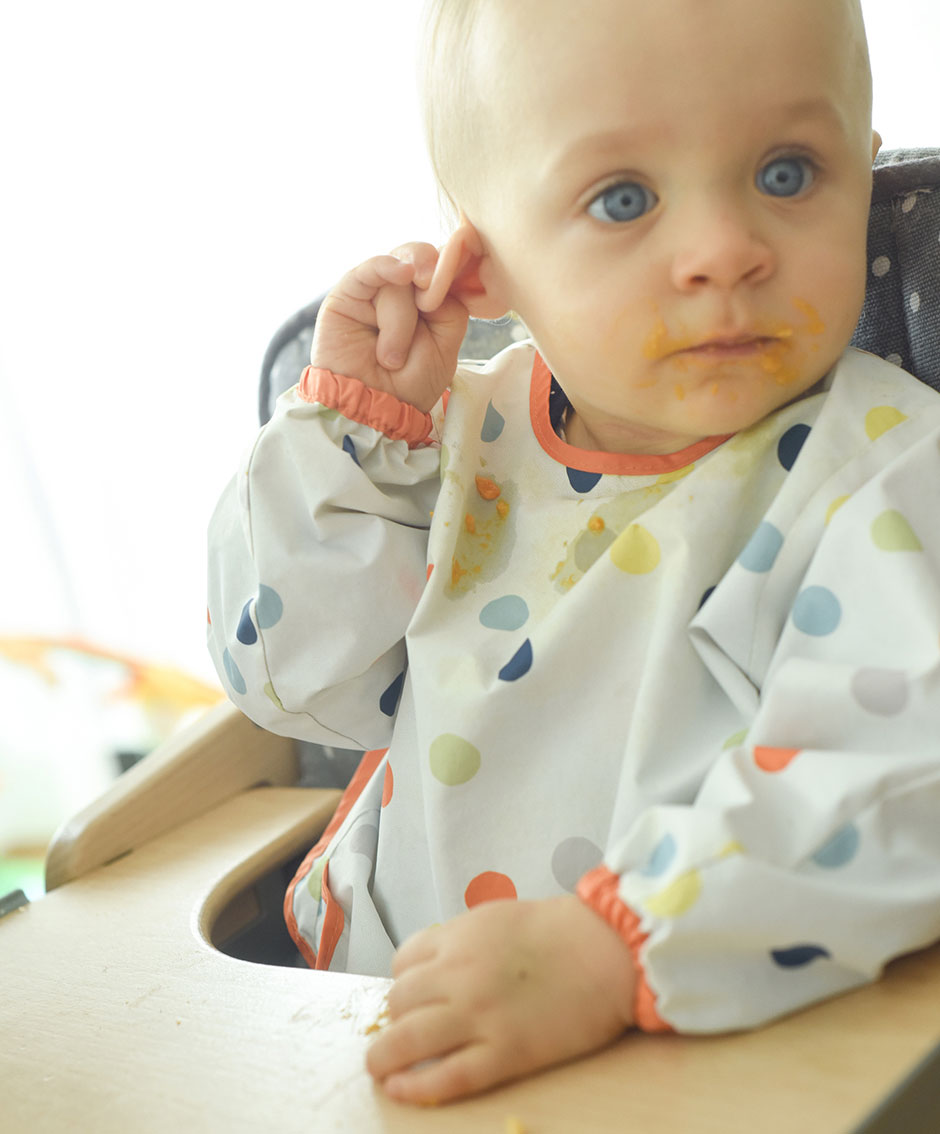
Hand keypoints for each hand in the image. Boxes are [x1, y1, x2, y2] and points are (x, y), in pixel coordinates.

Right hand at [310, 242, 469, 411]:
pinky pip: (369, 269)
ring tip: (390, 359)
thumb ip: (450, 308)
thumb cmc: (409, 386)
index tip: (454, 289)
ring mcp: (374, 291)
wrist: (373, 411)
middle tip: (429, 305)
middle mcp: (402, 292)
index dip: (451, 272)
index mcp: (427, 301)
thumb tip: (436, 273)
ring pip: (399, 277)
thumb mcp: (445, 347)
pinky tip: (401, 271)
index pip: (442, 267)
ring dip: (400, 322)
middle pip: (422, 262)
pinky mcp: (348, 294)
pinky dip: (386, 266)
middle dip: (431, 278)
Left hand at [366, 895, 635, 1104]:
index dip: (402, 982)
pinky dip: (415, 1087)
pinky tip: (400, 1090)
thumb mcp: (497, 918)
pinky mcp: (504, 1053)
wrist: (607, 950)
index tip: (410, 997)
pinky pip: (446, 1076)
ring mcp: (479, 1016)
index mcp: (458, 937)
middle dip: (394, 1018)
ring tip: (380, 1068)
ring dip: (384, 1056)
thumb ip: (462, 940)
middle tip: (402, 1032)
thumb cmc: (559, 931)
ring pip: (408, 1040)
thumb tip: (436, 967)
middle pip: (398, 1001)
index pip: (403, 962)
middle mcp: (458, 975)